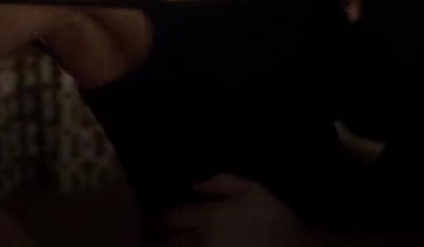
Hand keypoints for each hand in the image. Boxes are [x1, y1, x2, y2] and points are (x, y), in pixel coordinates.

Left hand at [157, 173, 310, 246]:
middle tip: (149, 233)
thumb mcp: (252, 189)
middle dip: (156, 237)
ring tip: (159, 242)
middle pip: (168, 242)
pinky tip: (186, 246)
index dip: (159, 217)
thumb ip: (220, 183)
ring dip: (167, 246)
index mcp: (212, 217)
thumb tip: (193, 185)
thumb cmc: (274, 217)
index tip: (154, 217)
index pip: (172, 218)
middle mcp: (206, 240)